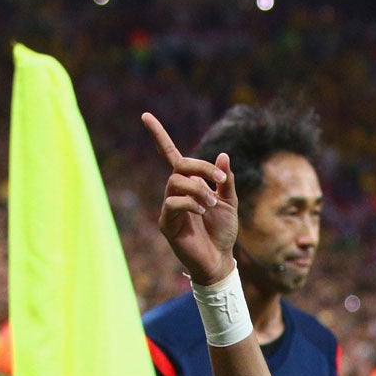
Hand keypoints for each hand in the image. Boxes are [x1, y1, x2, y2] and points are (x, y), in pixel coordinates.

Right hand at [142, 112, 236, 285]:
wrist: (220, 260)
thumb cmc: (223, 232)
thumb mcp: (229, 202)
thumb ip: (225, 180)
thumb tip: (223, 155)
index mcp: (189, 184)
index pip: (170, 155)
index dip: (159, 136)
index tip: (145, 115)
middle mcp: (176, 193)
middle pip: (179, 166)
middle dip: (202, 168)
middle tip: (219, 181)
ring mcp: (169, 208)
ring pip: (175, 183)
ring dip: (198, 189)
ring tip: (211, 204)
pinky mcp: (166, 224)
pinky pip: (172, 203)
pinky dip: (190, 204)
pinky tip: (201, 213)